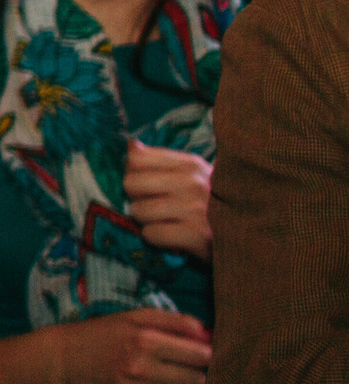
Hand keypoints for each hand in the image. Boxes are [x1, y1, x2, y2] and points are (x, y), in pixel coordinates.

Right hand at [44, 308, 210, 383]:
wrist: (67, 357)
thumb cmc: (107, 333)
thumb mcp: (136, 317)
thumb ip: (174, 320)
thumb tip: (206, 334)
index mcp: (145, 339)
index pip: (200, 356)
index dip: (206, 357)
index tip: (201, 356)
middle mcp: (138, 367)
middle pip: (195, 382)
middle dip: (198, 377)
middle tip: (190, 373)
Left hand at [124, 143, 211, 259]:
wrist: (252, 235)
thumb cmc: (214, 203)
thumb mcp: (193, 175)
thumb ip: (160, 160)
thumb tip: (131, 145)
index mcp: (190, 164)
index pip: (136, 158)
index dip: (134, 174)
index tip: (147, 186)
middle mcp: (193, 182)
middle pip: (131, 183)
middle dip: (136, 198)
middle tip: (155, 207)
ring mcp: (195, 209)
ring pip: (138, 211)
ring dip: (146, 221)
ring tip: (167, 222)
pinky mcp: (197, 236)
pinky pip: (151, 234)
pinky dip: (156, 239)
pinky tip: (173, 238)